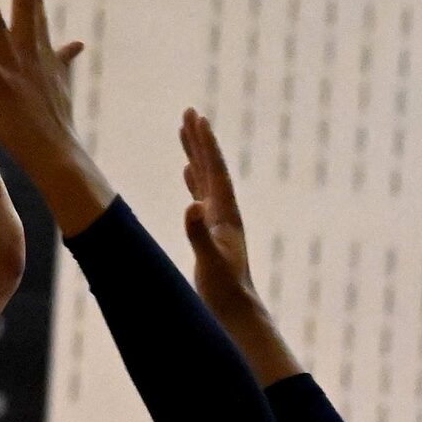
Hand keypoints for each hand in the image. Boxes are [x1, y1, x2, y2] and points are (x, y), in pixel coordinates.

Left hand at [0, 0, 85, 183]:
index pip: (39, 5)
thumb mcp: (61, 83)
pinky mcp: (1, 86)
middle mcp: (31, 52)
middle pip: (26, 2)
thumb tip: (78, 43)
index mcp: (42, 50)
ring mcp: (16, 67)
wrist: (56, 152)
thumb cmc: (54, 120)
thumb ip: (64, 59)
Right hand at [179, 109, 257, 321]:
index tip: (197, 118)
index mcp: (225, 214)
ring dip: (195, 154)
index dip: (206, 145)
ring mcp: (218, 220)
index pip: (215, 172)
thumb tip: (191, 206)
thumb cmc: (223, 289)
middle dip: (199, 140)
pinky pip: (200, 195)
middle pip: (210, 167)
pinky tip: (188, 172)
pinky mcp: (210, 230)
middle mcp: (223, 212)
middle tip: (189, 112)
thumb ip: (199, 235)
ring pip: (204, 178)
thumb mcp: (210, 262)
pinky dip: (193, 180)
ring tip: (186, 132)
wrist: (235, 309)